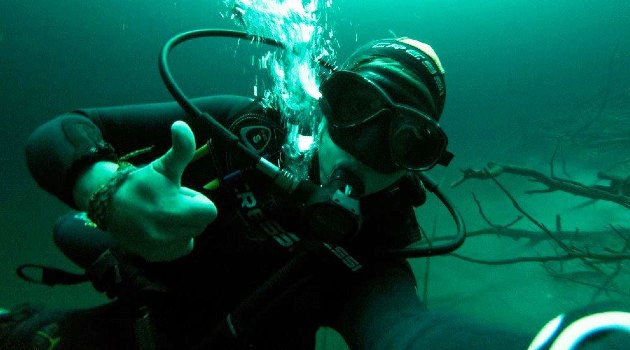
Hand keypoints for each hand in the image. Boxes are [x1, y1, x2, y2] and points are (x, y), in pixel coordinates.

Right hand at [107, 121, 216, 260]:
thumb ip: (181, 149)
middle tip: (169, 203)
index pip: (209, 211)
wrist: (107, 205)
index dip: (197, 200)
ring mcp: (162, 248)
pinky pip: (180, 248)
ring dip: (183, 225)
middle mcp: (170, 234)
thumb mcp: (163, 166)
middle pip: (201, 223)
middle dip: (190, 212)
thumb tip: (182, 125)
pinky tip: (159, 228)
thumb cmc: (140, 184)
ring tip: (162, 214)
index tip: (180, 194)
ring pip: (191, 235)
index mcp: (175, 211)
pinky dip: (175, 239)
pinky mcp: (156, 257)